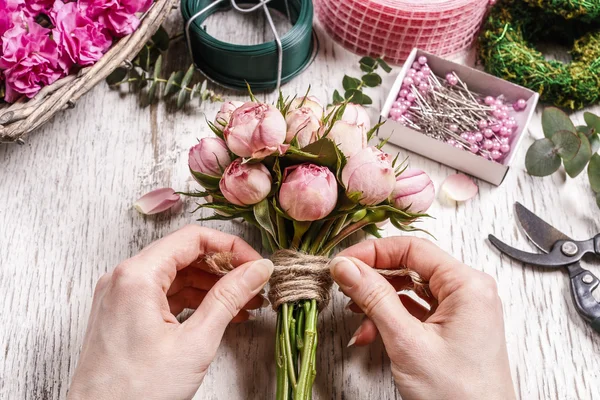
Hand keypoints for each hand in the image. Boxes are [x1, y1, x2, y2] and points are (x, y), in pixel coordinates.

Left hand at [68, 225, 273, 399]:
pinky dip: (192, 302)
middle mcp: (123, 279)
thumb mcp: (195, 343)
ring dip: (211, 287)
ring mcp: (121, 297)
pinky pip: (163, 296)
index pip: (192, 238)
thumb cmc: (138, 393)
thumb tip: (257, 270)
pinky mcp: (123, 315)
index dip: (231, 247)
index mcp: (136, 276)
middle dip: (224, 269)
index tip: (255, 263)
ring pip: (175, 276)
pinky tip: (219, 314)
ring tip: (244, 304)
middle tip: (254, 285)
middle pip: (184, 255)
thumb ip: (229, 298)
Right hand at [330, 237, 514, 399]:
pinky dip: (391, 319)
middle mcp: (467, 292)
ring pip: (409, 290)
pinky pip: (415, 311)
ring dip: (379, 302)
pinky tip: (371, 333)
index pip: (413, 248)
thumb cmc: (458, 396)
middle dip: (374, 279)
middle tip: (344, 286)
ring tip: (357, 318)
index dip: (374, 251)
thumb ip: (375, 298)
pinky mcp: (451, 329)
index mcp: (467, 285)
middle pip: (410, 267)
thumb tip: (347, 266)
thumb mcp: (408, 342)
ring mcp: (460, 311)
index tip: (344, 262)